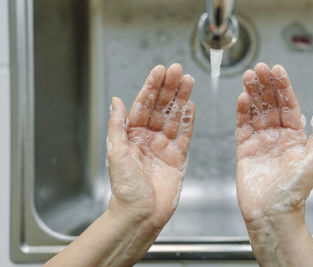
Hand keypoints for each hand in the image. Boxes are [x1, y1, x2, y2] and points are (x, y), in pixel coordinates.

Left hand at [107, 63, 194, 230]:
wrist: (140, 214)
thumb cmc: (125, 188)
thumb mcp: (115, 152)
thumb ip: (117, 125)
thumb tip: (115, 101)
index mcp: (132, 135)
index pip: (143, 105)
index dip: (152, 87)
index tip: (160, 71)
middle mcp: (148, 138)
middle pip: (161, 107)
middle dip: (169, 88)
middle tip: (178, 69)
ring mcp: (164, 146)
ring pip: (175, 117)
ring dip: (181, 99)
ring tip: (188, 81)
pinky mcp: (178, 157)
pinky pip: (185, 135)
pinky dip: (189, 120)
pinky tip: (191, 105)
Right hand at [236, 62, 312, 265]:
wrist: (271, 212)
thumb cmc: (294, 191)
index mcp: (295, 137)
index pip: (289, 105)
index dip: (283, 87)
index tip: (277, 70)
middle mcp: (277, 136)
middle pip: (271, 104)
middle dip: (265, 85)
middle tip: (259, 67)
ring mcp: (260, 142)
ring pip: (256, 112)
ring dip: (252, 93)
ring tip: (248, 76)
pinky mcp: (244, 149)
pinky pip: (242, 126)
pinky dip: (242, 111)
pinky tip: (242, 98)